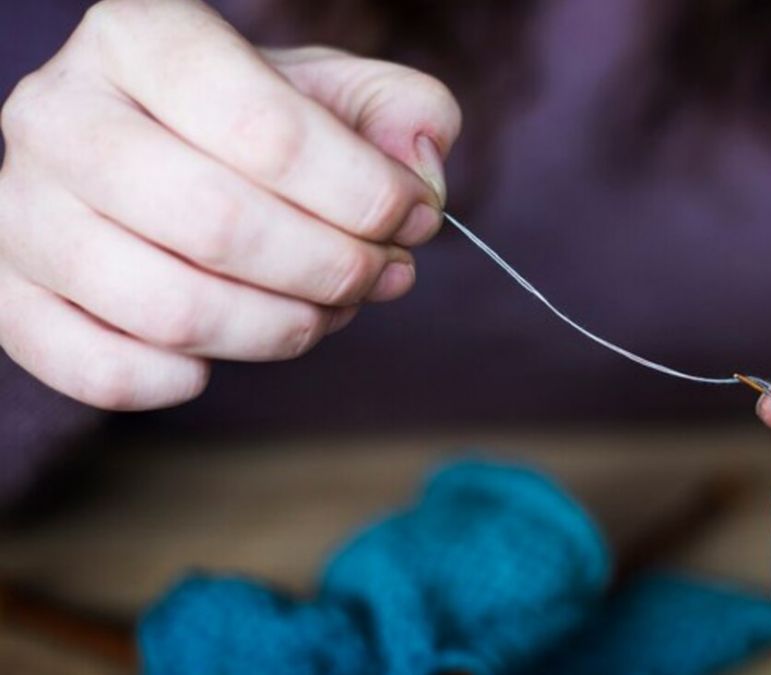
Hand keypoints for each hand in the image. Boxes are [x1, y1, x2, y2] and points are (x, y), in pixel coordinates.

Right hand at [0, 0, 459, 409]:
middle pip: (219, 224)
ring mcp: (22, 211)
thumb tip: (418, 173)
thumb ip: (401, 111)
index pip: (267, 130)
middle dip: (333, 267)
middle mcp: (60, 115)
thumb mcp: (332, 90)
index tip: (416, 216)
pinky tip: (222, 357)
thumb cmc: (249, 124)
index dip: (365, 193)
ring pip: (169, 308)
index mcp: (142, 39)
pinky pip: (99, 370)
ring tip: (327, 310)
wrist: (144, 150)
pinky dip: (179, 380)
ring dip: (280, 329)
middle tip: (383, 272)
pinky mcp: (10, 297)